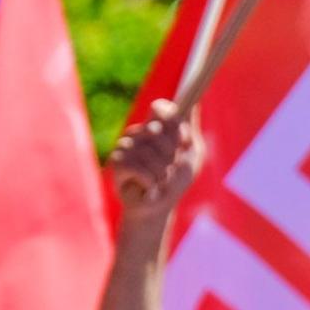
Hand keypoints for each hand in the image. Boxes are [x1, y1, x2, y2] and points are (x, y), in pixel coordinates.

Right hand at [109, 100, 202, 217]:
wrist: (158, 208)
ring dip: (161, 172)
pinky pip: (137, 167)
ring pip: (148, 152)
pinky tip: (148, 187)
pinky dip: (149, 181)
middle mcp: (138, 133)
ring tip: (159, 181)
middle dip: (170, 154)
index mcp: (156, 127)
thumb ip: (190, 127)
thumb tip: (193, 100)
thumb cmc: (175, 180)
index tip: (183, 138)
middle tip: (170, 167)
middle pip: (157, 131)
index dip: (171, 119)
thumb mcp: (192, 153)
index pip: (159, 108)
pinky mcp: (117, 162)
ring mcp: (125, 146)